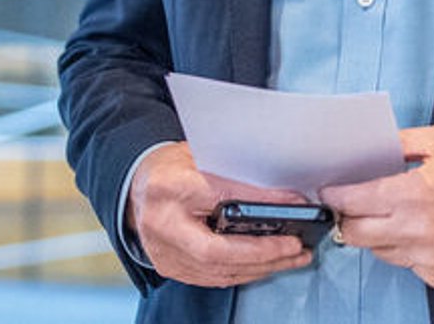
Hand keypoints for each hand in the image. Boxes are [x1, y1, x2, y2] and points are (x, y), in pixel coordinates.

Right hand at [126, 142, 314, 286]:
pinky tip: (265, 265)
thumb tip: (282, 191)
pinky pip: (212, 277)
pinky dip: (243, 271)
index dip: (261, 204)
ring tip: (292, 257)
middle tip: (296, 246)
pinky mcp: (170, 266)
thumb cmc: (170, 168)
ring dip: (260, 267)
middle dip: (264, 252)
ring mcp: (164, 251)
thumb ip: (235, 173)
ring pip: (219, 271)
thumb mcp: (201, 157)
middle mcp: (163, 225)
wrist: (137, 186)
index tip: (294, 204)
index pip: (223, 198)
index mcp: (170, 188)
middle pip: (218, 250)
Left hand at [320, 124, 433, 288]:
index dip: (335, 194)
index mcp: (414, 193)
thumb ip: (403, 142)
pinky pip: (406, 263)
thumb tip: (370, 147)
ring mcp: (426, 258)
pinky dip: (407, 248)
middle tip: (357, 203)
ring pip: (378, 251)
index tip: (330, 190)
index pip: (352, 200)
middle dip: (349, 216)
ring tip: (399, 213)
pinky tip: (426, 230)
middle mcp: (415, 230)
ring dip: (379, 233)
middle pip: (355, 232)